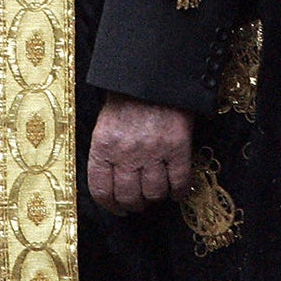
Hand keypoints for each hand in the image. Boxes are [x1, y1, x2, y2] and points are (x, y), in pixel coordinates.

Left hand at [87, 93, 193, 214]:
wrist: (155, 71)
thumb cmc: (129, 95)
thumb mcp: (106, 121)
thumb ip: (107, 150)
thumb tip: (112, 180)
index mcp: (103, 145)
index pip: (101, 190)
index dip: (110, 205)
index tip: (118, 208)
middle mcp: (126, 152)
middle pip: (129, 197)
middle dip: (135, 204)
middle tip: (140, 202)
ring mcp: (153, 151)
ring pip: (154, 193)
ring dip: (156, 197)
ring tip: (157, 192)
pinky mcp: (177, 147)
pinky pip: (179, 181)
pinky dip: (179, 191)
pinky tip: (177, 190)